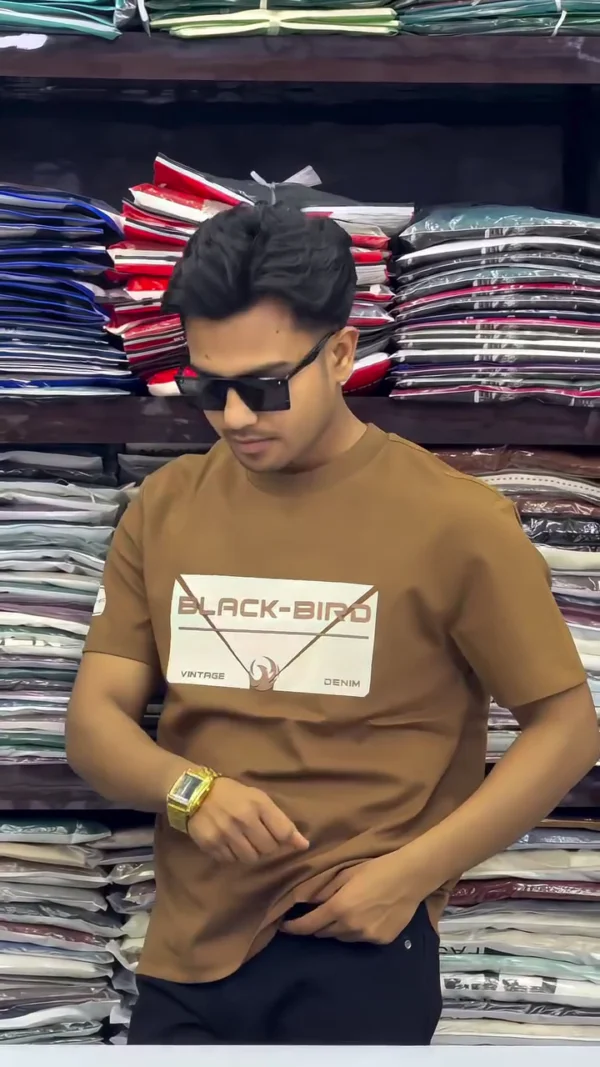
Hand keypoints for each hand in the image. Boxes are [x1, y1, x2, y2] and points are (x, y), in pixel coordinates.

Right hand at [188, 778, 308, 863]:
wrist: (195, 792)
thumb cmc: (232, 794)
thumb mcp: (259, 799)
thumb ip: (281, 821)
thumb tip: (304, 845)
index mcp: (258, 804)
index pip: (283, 833)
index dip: (286, 840)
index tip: (283, 840)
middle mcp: (243, 819)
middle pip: (268, 849)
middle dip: (266, 846)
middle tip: (257, 836)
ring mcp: (226, 833)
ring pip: (250, 859)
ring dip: (250, 852)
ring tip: (243, 840)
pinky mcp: (211, 844)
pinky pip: (231, 861)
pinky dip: (233, 855)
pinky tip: (228, 842)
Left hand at [282, 852, 423, 942]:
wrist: (409, 877)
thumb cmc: (375, 869)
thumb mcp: (345, 874)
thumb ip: (323, 889)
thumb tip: (303, 900)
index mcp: (339, 907)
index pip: (308, 924)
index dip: (294, 927)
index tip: (285, 926)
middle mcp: (350, 926)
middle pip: (323, 933)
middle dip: (316, 925)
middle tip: (315, 915)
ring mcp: (366, 936)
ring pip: (341, 938)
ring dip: (336, 929)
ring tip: (342, 914)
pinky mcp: (380, 940)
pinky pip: (359, 939)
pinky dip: (355, 931)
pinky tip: (362, 917)